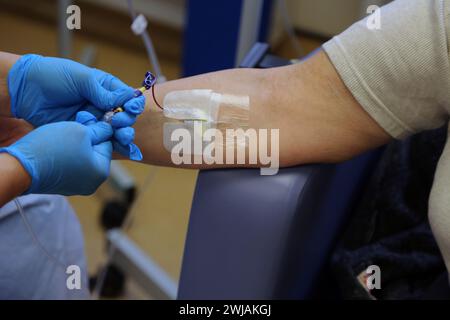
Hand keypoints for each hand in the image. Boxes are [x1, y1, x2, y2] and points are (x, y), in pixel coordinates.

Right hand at [0, 112, 112, 194]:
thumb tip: (108, 129)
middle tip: (74, 126)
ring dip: (77, 145)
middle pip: (96, 152)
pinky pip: (71, 166)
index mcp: (101, 172)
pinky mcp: (63, 185)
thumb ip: (99, 130)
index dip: (98, 129)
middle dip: (87, 138)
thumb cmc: (52, 148)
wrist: (21, 167)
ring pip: (83, 158)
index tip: (86, 120)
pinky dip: (67, 155)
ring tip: (63, 136)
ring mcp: (77, 186)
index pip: (108, 144)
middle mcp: (92, 183)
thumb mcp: (80, 131)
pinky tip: (56, 148)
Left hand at [7, 54, 143, 159]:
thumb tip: (125, 100)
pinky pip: (101, 139)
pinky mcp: (84, 132)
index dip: (133, 104)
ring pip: (115, 130)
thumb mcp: (81, 78)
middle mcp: (103, 104)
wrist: (26, 90)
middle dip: (127, 121)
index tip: (131, 109)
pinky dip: (110, 144)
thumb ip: (103, 92)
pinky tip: (117, 147)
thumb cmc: (52, 76)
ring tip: (122, 137)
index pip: (127, 98)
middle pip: (124, 116)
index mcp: (106, 88)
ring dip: (122, 135)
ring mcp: (94, 119)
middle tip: (119, 123)